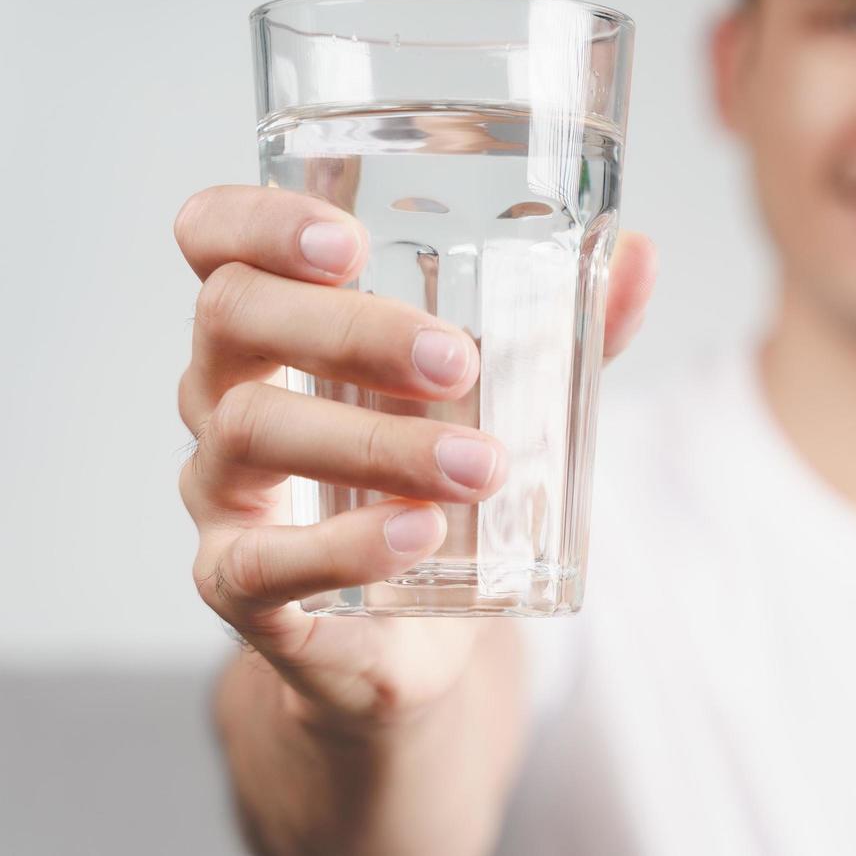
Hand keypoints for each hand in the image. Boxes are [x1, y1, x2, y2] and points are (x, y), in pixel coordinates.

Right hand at [173, 185, 655, 729]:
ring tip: (483, 466)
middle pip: (233, 316)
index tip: (350, 240)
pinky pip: (261, 560)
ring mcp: (219, 488)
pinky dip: (346, 545)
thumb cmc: (438, 475)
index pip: (214, 237)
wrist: (413, 633)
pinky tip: (421, 534)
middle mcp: (224, 390)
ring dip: (380, 443)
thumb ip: (567, 325)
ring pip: (254, 432)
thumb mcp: (508, 392)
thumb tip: (641, 254)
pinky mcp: (236, 584)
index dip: (257, 222)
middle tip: (458, 360)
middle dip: (349, 329)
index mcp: (276, 322)